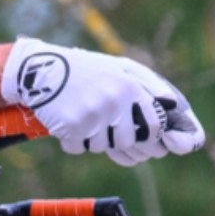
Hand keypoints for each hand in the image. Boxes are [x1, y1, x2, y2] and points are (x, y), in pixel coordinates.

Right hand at [1, 38, 204, 165]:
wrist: (41, 68)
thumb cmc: (84, 70)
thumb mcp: (119, 67)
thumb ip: (148, 83)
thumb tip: (172, 103)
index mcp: (130, 88)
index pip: (153, 127)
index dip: (149, 138)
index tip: (139, 138)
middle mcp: (115, 102)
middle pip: (127, 141)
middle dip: (116, 138)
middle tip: (101, 124)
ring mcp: (93, 116)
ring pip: (101, 147)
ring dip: (91, 138)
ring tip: (80, 116)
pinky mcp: (71, 127)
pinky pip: (77, 148)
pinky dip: (70, 140)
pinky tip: (65, 120)